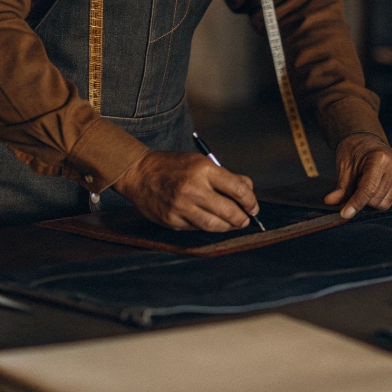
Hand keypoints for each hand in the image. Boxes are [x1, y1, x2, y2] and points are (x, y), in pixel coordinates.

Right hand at [112, 151, 258, 231]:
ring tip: (233, 224)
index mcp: (203, 170)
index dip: (251, 201)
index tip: (253, 207)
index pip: (238, 189)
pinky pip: (197, 229)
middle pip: (229, 211)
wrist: (138, 173)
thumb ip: (226, 177)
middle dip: (242, 219)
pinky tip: (211, 222)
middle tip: (246, 219)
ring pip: (214, 225)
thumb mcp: (202, 162)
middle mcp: (193, 189)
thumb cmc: (174, 166)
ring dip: (228, 227)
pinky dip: (208, 227)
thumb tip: (248, 191)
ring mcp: (181, 207)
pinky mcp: (172, 220)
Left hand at [323, 133, 391, 218]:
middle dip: (362, 201)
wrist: (367, 140)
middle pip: (376, 200)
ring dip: (370, 201)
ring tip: (364, 185)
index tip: (345, 214)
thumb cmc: (354, 151)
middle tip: (354, 188)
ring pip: (384, 203)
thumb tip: (330, 202)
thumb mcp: (344, 168)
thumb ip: (341, 188)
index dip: (356, 204)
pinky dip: (378, 198)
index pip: (368, 189)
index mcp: (380, 158)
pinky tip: (373, 186)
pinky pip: (390, 200)